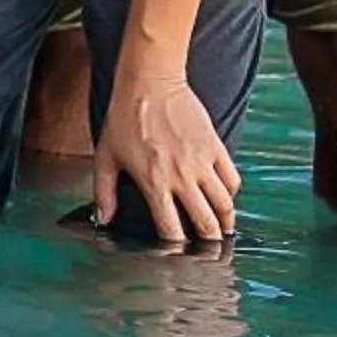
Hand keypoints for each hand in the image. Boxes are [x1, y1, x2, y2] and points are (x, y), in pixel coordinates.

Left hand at [93, 74, 242, 245]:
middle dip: (208, 243)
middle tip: (208, 249)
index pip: (172, 230)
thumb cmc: (123, 119)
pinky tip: (224, 197)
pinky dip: (231, 193)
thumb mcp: (105, 156)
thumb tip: (104, 220)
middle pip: (206, 224)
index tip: (178, 254)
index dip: (176, 248)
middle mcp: (182, 178)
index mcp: (154, 184)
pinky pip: (232, 179)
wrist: (149, 83)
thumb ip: (104, 192)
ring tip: (222, 229)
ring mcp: (202, 162)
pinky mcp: (215, 147)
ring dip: (225, 222)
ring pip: (225, 205)